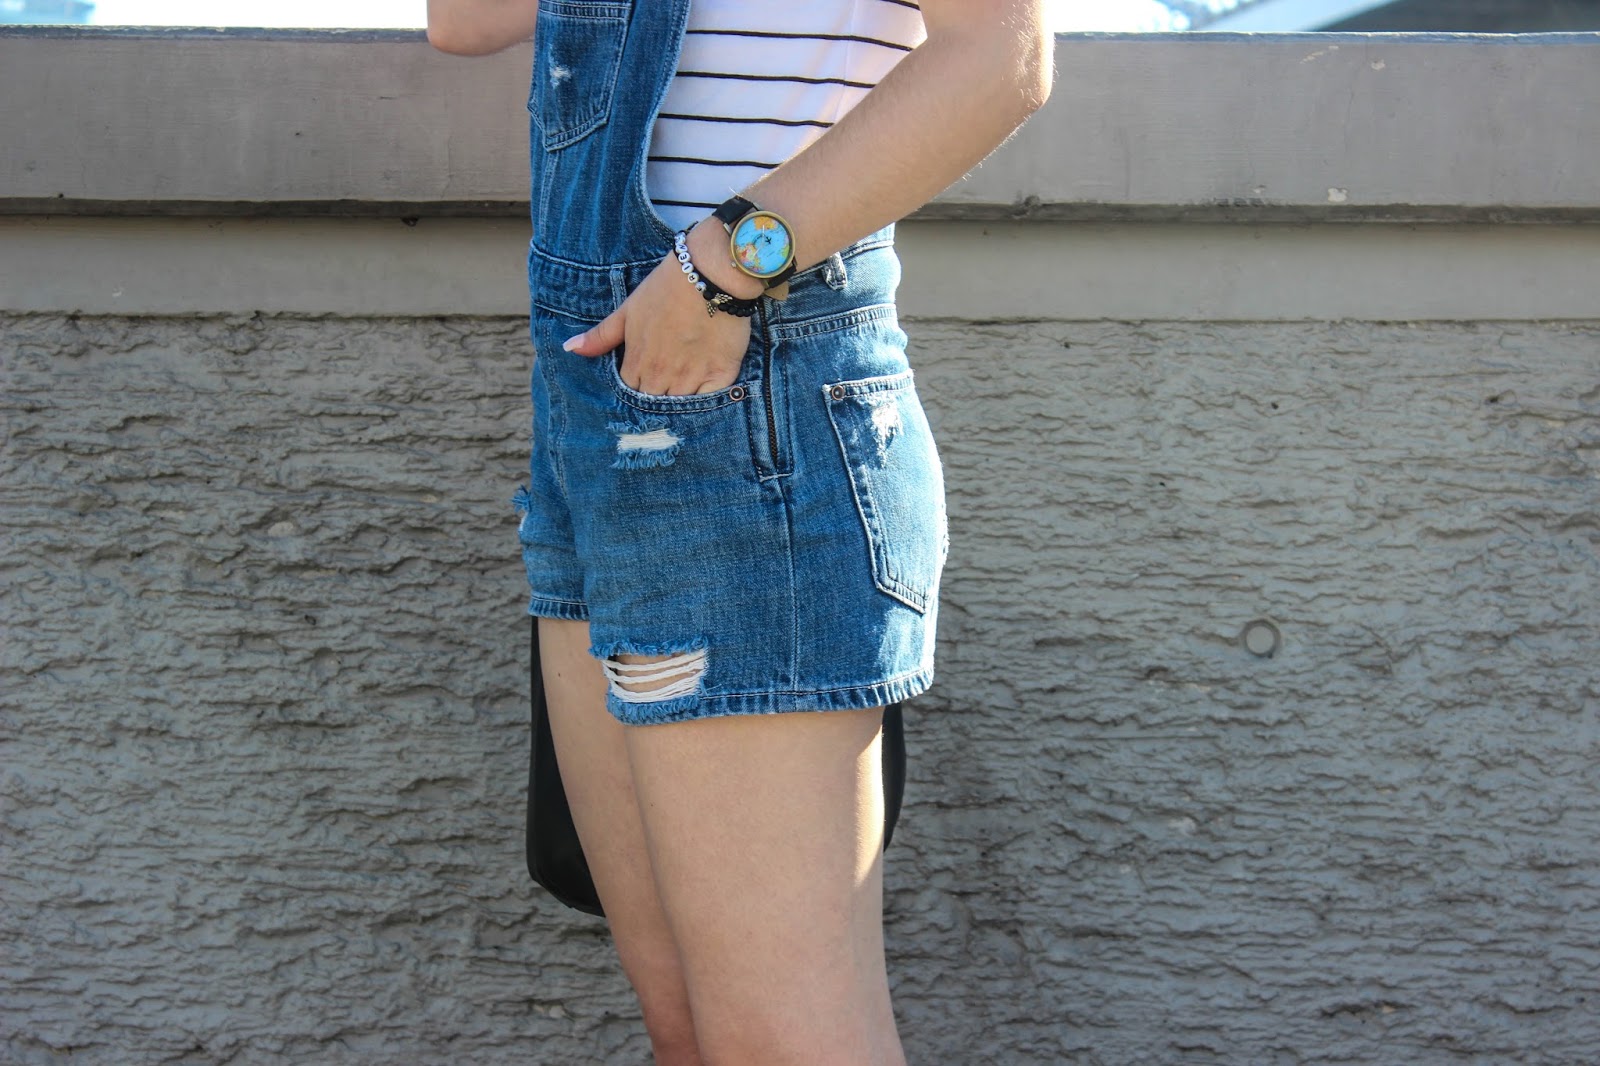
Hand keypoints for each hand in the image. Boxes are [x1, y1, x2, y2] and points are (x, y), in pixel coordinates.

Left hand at [561, 224, 760, 395]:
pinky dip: (709, 401)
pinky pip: (712, 402)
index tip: (646, 379)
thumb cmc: (665, 288)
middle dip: (657, 399)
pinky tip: (708, 391)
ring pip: (682, 407)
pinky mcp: (721, 375)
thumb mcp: (627, 310)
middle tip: (666, 384)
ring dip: (681, 402)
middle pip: (655, 404)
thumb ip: (601, 336)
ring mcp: (692, 378)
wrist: (708, 273)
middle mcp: (662, 376)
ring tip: (686, 387)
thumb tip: (570, 349)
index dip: (637, 387)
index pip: (630, 393)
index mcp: (638, 363)